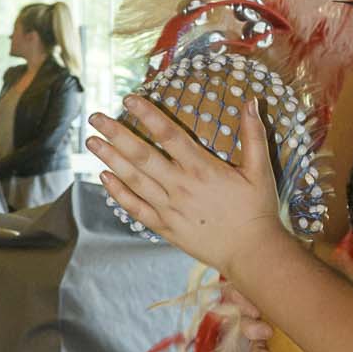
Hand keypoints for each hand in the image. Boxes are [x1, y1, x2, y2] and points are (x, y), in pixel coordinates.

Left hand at [89, 98, 285, 281]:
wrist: (251, 252)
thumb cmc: (257, 209)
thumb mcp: (260, 169)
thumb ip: (254, 134)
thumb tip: (252, 100)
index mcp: (202, 169)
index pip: (169, 135)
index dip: (148, 115)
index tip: (129, 99)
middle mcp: (180, 187)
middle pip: (142, 155)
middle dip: (116, 134)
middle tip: (96, 117)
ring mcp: (169, 208)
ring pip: (133, 180)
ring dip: (110, 159)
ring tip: (92, 142)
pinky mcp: (164, 227)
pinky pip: (135, 208)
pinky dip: (118, 193)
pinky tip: (105, 177)